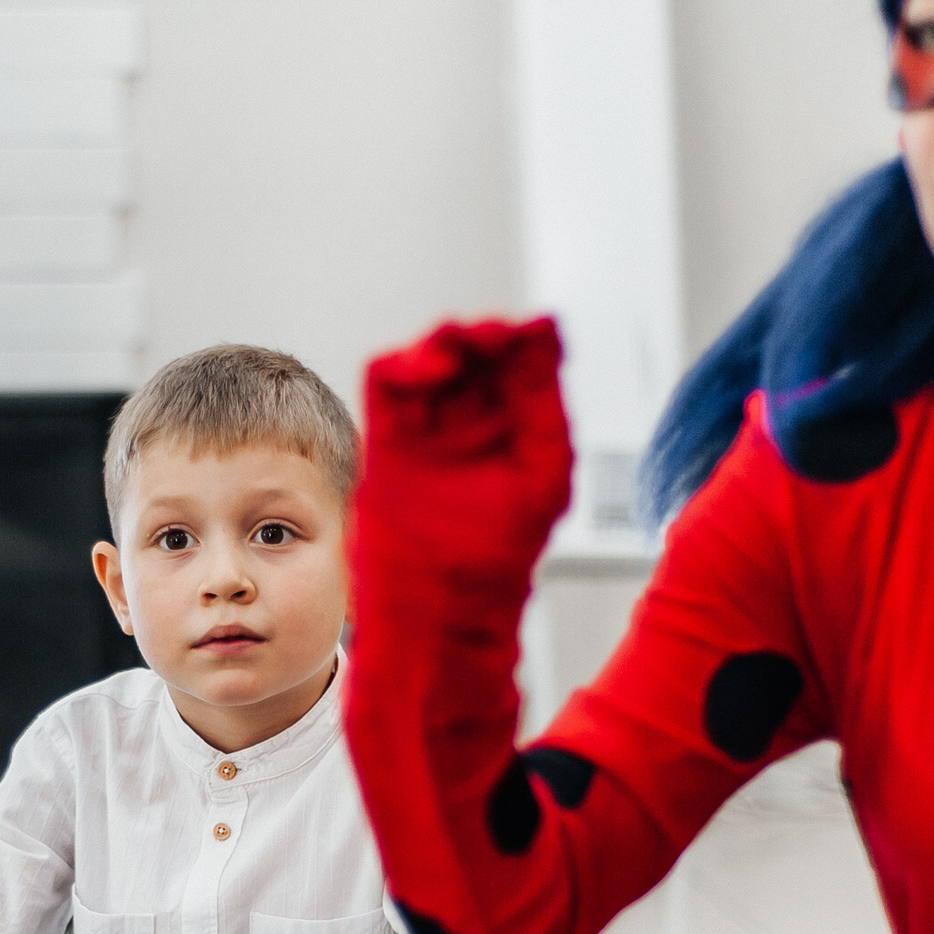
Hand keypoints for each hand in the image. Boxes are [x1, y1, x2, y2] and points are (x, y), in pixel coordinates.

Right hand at [357, 316, 574, 570]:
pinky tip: (432, 368)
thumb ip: (545, 405)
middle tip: (491, 335)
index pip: (521, 361)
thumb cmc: (496, 556)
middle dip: (483, 335)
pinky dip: (406, 364)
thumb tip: (545, 335)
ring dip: (446, 342)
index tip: (530, 330)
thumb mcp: (543, 473)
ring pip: (432, 358)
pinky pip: (387, 382)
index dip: (525, 338)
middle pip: (476, 352)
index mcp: (517, 428)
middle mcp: (473, 422)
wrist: (441, 604)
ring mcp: (429, 428)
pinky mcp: (388, 438)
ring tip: (460, 347)